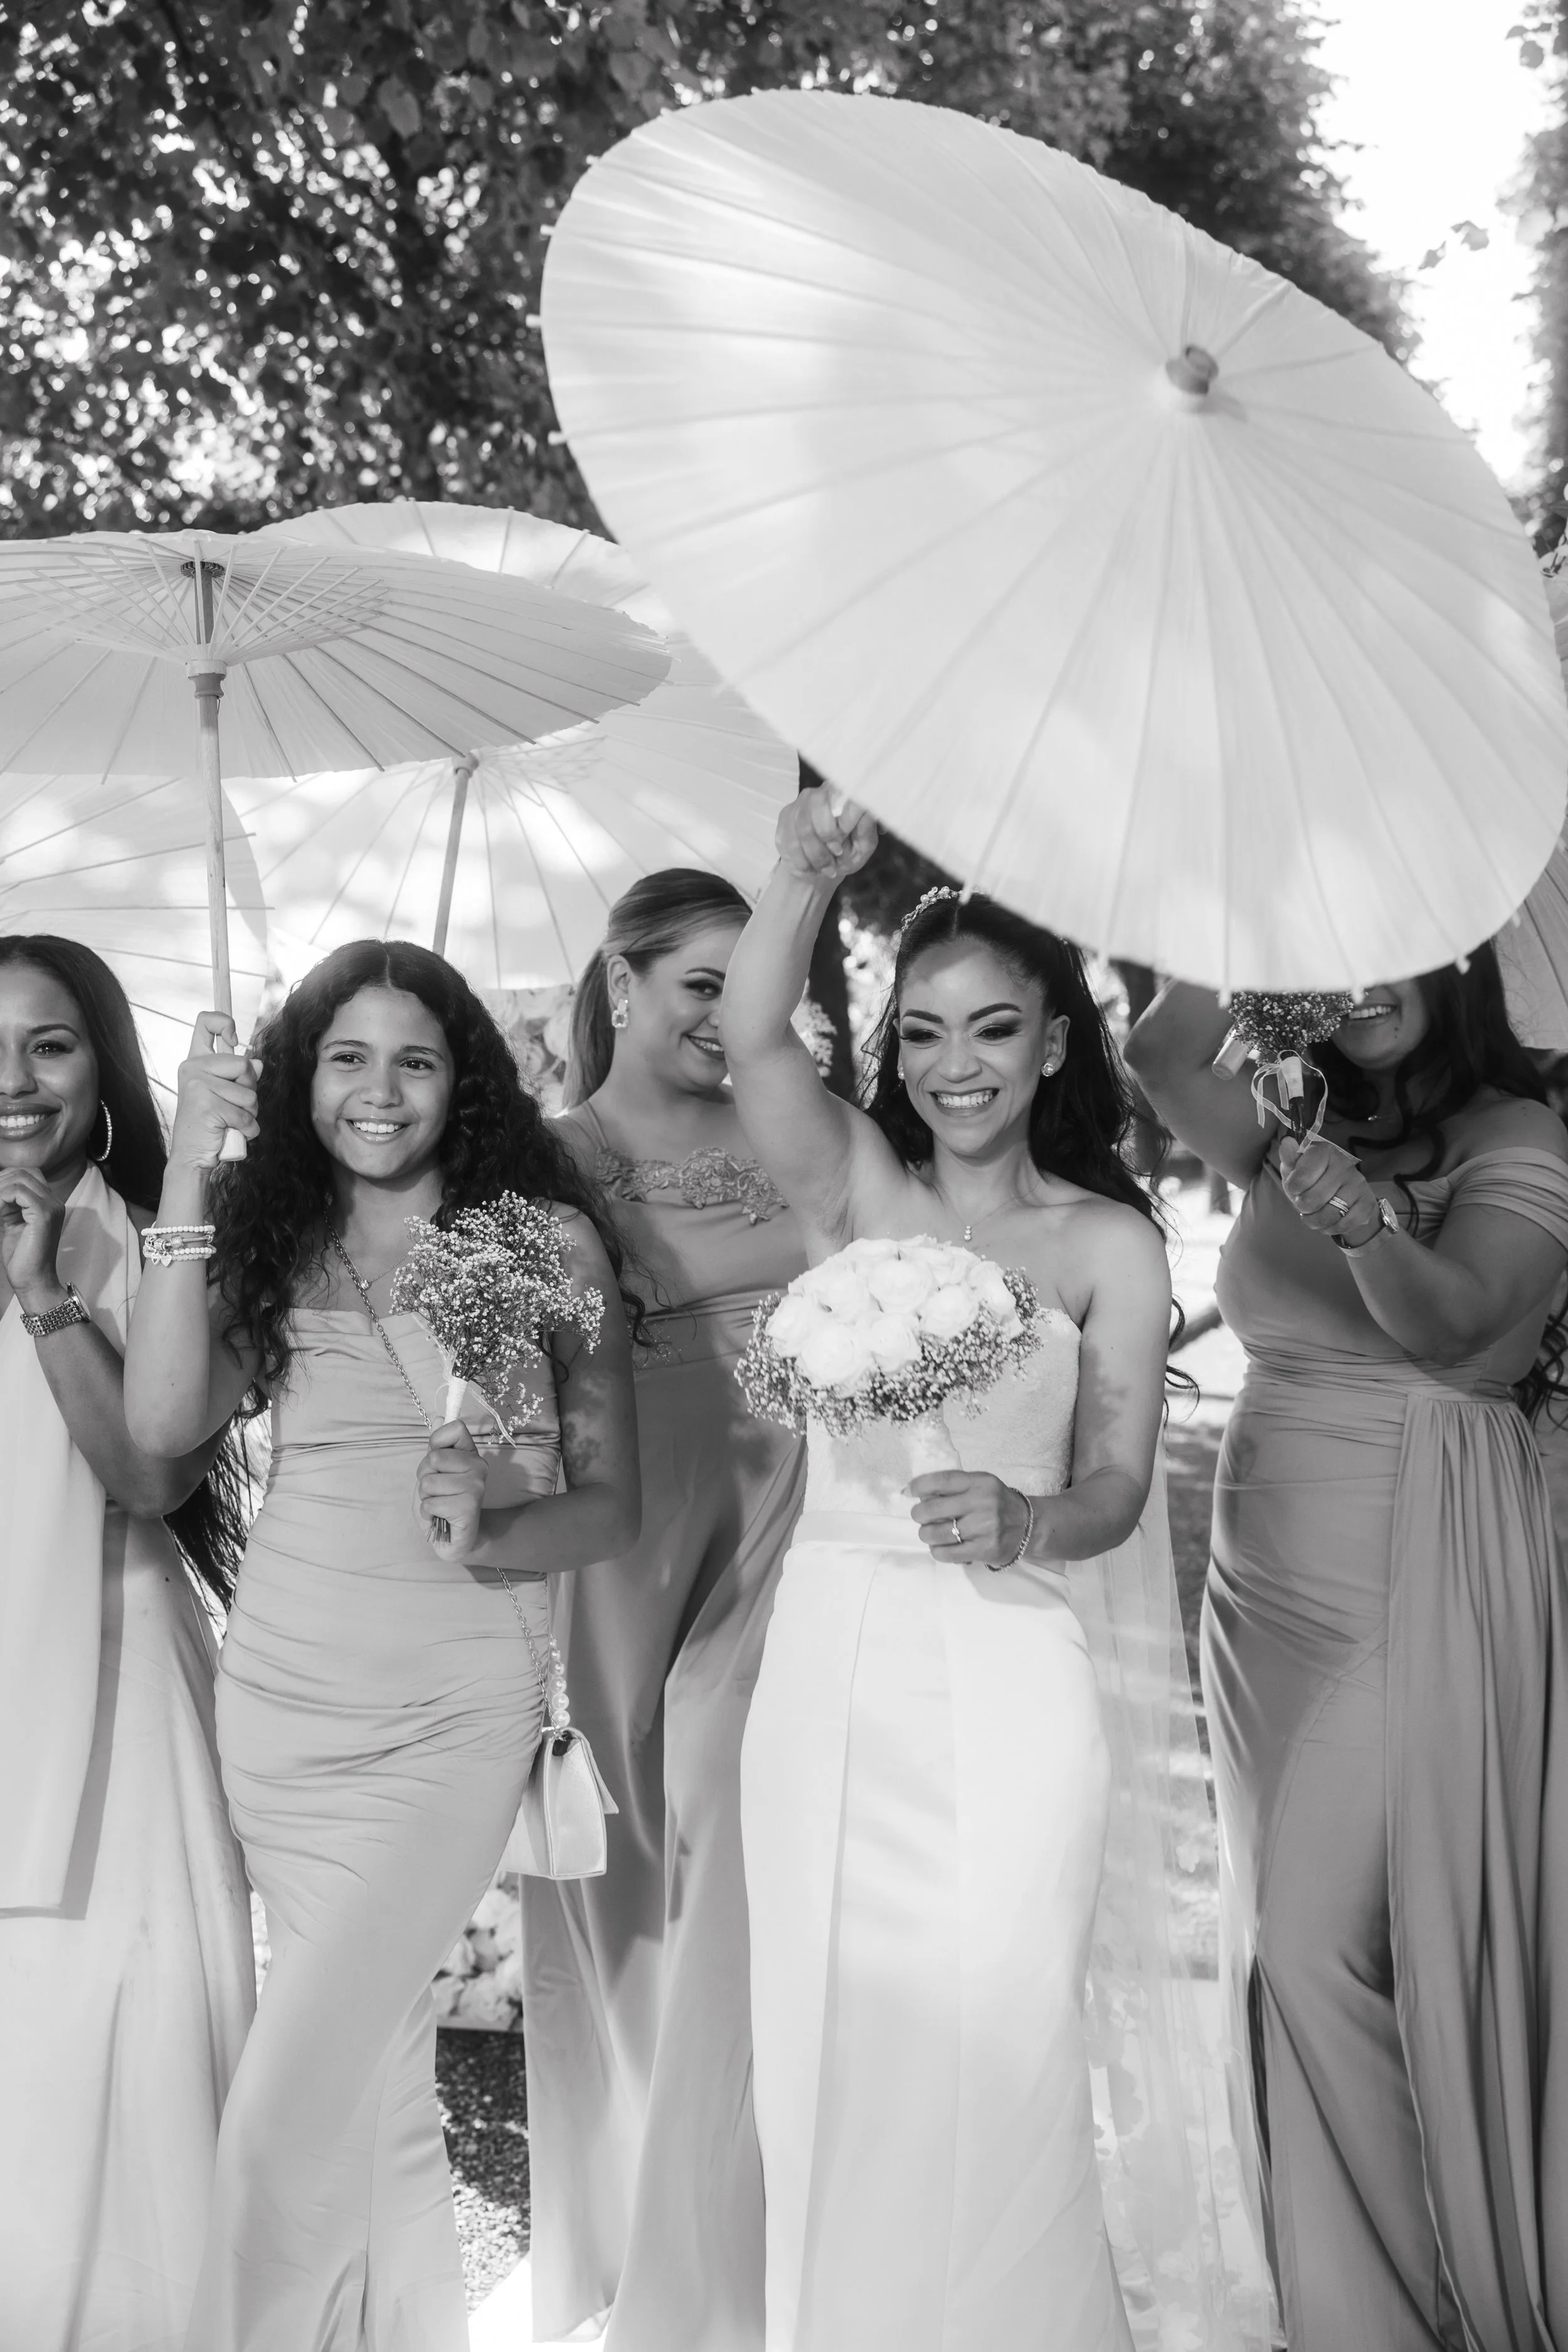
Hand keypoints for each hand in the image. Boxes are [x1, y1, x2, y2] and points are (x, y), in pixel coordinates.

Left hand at [0, 1168, 66, 1311]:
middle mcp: (54, 1201)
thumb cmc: (21, 1257)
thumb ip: (7, 1203)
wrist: (32, 1280)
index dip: (5, 1179)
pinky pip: (18, 1192)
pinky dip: (0, 1197)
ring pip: (20, 1178)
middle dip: (0, 1182)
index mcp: (49, 1203)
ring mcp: (51, 1206)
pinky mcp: (44, 1214)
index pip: (27, 1174)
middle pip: (23, 1172)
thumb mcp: (12, 1222)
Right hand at [170, 1012, 259, 1170]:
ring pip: (249, 1094)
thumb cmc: (210, 1125)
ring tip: (230, 1122)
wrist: (192, 1156)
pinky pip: (246, 1116)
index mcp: (195, 1061)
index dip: (224, 1021)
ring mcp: (198, 1086)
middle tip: (234, 1106)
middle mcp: (193, 1068)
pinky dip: (248, 1130)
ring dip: (249, 1114)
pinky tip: (232, 1133)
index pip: (205, 1023)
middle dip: (250, 1090)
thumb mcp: (224, 1095)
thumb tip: (257, 1063)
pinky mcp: (207, 1106)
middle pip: (244, 1065)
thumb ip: (238, 1077)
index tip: (234, 1038)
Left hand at [417, 1420, 487, 1557]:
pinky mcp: (468, 1507)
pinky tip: (440, 1517)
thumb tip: (439, 1418)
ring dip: (425, 1498)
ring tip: (439, 1504)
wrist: (456, 1538)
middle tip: (436, 1490)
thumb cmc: (443, 1503)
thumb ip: (436, 1448)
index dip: (437, 1442)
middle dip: (424, 1477)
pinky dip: (428, 1512)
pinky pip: (430, 1503)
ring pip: (428, 1483)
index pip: (455, 1428)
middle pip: (433, 1458)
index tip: (437, 1460)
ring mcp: (475, 1486)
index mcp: (470, 1455)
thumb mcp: (434, 1473)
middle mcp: (478, 1467)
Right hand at [775, 787, 877, 886]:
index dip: (845, 817)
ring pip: (803, 826)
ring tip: (826, 869)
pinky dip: (802, 859)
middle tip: (837, 854)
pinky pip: (789, 839)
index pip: (842, 792)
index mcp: (844, 795)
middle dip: (827, 835)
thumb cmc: (845, 855)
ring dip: (816, 853)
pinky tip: (810, 867)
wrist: (819, 869)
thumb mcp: (862, 846)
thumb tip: (868, 811)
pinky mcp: (785, 818)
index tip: (848, 838)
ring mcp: (800, 804)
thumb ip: (865, 829)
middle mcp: (820, 793)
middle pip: (817, 804)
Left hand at [909, 1469, 1031, 1566]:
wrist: (1028, 1526)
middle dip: (919, 1514)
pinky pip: (948, 1553)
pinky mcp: (984, 1549)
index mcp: (980, 1483)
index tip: (909, 1491)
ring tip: (928, 1533)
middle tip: (919, 1516)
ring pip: (937, 1533)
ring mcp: (984, 1528)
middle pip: (933, 1509)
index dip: (920, 1485)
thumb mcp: (981, 1485)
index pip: (942, 1480)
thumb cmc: (996, 1503)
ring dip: (926, 1534)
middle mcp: (983, 1503)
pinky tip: (939, 1547)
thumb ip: (955, 1486)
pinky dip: (937, 1550)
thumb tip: (919, 1494)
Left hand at [1277, 1134, 1380, 1242]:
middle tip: (1304, 1204)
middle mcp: (1344, 1164)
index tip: (1295, 1188)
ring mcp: (1358, 1183)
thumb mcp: (1295, 1168)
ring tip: (1313, 1216)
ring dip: (1315, 1221)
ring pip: (1329, 1214)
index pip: (1300, 1179)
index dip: (1293, 1189)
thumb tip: (1286, 1142)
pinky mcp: (1367, 1202)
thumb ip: (1289, 1158)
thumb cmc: (1312, 1179)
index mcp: (1324, 1151)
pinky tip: (1328, 1221)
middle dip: (1303, 1207)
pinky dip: (1332, 1228)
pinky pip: (1344, 1224)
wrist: (1340, 1194)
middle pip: (1313, 1200)